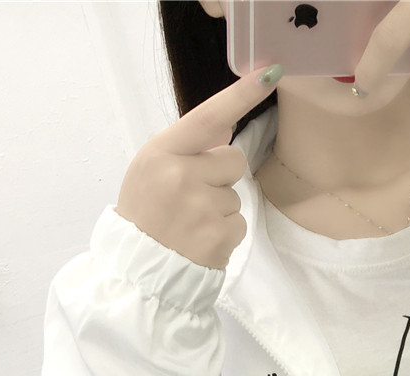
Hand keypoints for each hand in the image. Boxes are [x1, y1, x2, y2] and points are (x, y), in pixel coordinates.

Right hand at [115, 69, 281, 269]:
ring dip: (220, 209)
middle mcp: (183, 176)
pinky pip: (239, 224)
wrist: (138, 268)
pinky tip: (201, 239)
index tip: (270, 74)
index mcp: (163, 153)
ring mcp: (202, 207)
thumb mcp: (151, 169)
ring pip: (235, 195)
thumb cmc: (145, 214)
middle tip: (193, 197)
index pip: (207, 117)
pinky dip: (224, 233)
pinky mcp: (219, 236)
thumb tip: (226, 126)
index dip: (241, 95)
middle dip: (221, 176)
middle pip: (233, 160)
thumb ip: (186, 147)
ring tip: (192, 223)